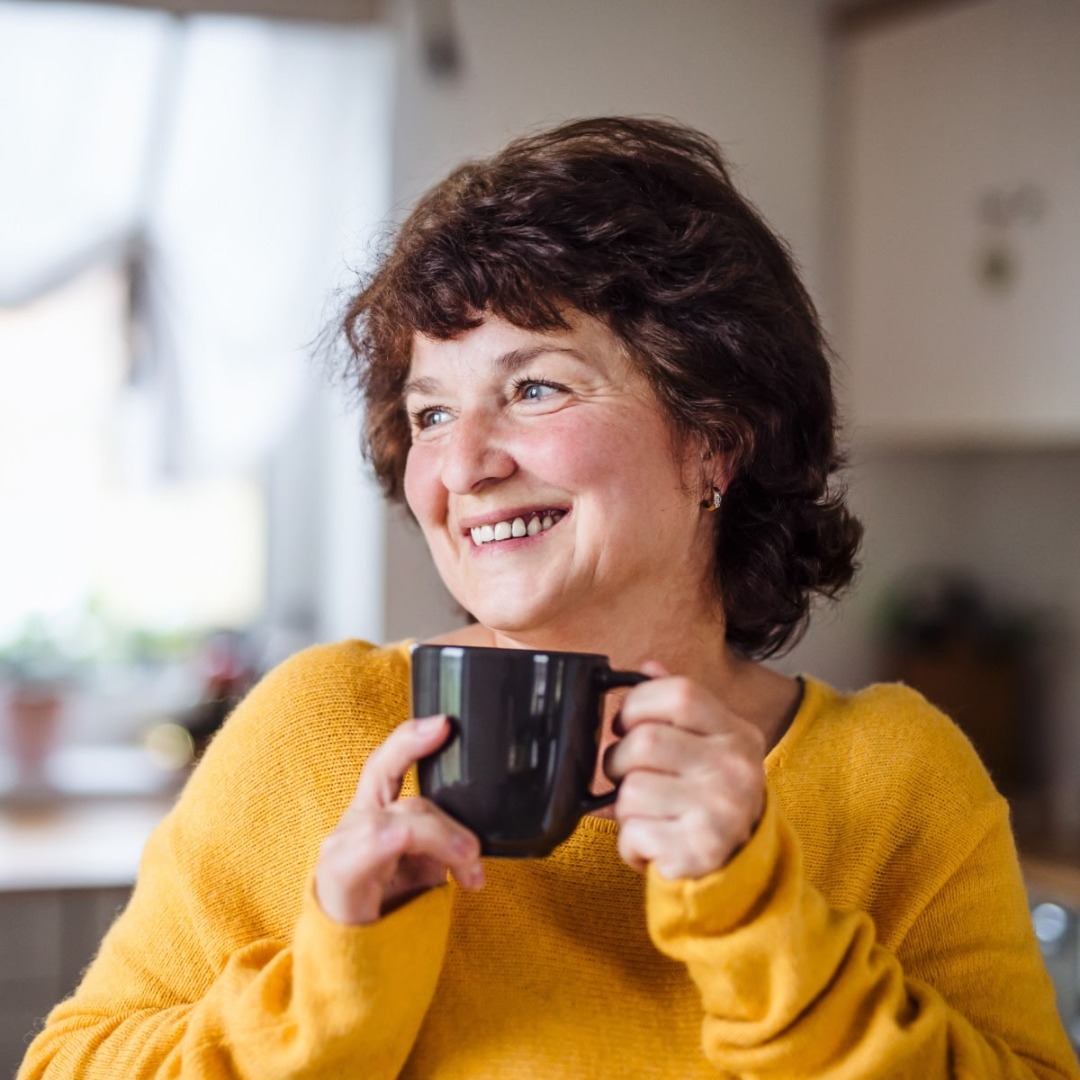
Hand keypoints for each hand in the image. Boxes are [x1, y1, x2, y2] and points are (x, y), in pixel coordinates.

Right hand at [314, 715, 484, 924]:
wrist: (350, 968)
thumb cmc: (384, 913)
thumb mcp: (422, 870)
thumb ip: (441, 842)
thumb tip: (475, 837)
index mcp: (373, 814)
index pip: (386, 765)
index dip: (410, 739)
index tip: (444, 724)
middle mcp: (353, 824)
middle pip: (411, 802)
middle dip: (451, 827)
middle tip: (475, 856)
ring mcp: (342, 847)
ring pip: (401, 821)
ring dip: (444, 842)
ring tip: (469, 872)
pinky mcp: (337, 873)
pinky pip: (377, 843)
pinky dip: (413, 845)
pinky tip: (437, 874)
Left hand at [605, 663, 765, 880]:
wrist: (741, 864)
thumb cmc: (710, 794)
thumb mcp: (708, 742)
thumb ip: (679, 705)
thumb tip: (648, 666)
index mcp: (737, 733)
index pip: (679, 693)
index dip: (638, 704)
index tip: (627, 724)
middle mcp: (736, 769)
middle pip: (644, 742)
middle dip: (619, 760)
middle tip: (628, 774)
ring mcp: (721, 811)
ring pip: (630, 792)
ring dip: (624, 807)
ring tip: (649, 813)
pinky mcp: (699, 852)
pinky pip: (632, 834)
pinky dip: (630, 842)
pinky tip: (654, 841)